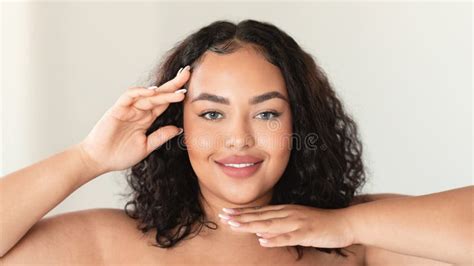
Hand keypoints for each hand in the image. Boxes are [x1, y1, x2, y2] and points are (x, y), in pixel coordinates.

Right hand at [78, 66, 190, 173]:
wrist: (99, 161)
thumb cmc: (120, 154)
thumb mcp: (146, 147)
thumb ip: (160, 136)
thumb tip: (179, 129)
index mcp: (147, 119)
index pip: (165, 102)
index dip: (176, 95)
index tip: (190, 89)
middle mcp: (139, 111)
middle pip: (159, 94)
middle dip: (174, 84)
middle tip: (188, 73)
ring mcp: (129, 109)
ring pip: (148, 95)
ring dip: (163, 91)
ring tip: (178, 88)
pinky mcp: (118, 109)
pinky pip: (129, 96)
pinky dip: (140, 92)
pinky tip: (153, 91)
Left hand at [218, 204, 354, 247]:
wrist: (346, 222)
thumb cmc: (322, 223)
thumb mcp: (298, 221)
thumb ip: (280, 225)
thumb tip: (261, 232)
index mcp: (287, 210)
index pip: (260, 211)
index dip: (242, 212)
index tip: (226, 212)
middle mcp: (289, 214)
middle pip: (260, 216)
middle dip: (240, 217)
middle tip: (223, 217)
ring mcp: (298, 223)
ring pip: (270, 224)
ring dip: (251, 225)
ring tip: (235, 226)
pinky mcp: (307, 233)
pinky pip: (289, 237)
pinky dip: (275, 239)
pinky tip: (262, 240)